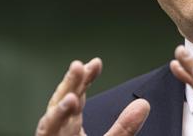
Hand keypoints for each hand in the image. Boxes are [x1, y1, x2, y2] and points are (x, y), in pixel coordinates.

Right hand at [35, 58, 149, 135]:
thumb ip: (124, 127)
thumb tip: (144, 105)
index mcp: (70, 127)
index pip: (77, 96)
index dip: (85, 79)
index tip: (97, 63)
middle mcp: (58, 131)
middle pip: (62, 101)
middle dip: (71, 83)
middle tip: (80, 65)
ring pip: (52, 117)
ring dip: (63, 97)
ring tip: (75, 80)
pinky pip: (49, 130)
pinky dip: (58, 115)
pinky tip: (69, 102)